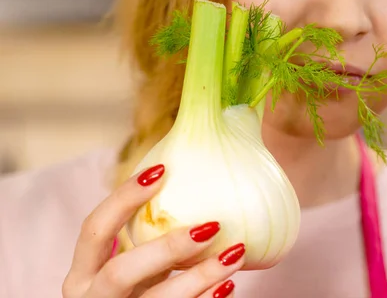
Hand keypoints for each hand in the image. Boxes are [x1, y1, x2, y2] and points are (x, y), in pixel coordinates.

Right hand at [62, 164, 242, 297]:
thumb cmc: (136, 294)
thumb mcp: (135, 268)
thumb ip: (150, 241)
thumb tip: (202, 188)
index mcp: (82, 274)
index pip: (94, 229)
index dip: (123, 198)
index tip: (161, 170)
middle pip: (120, 272)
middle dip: (167, 248)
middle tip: (212, 226)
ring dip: (199, 277)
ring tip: (234, 254)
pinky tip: (228, 285)